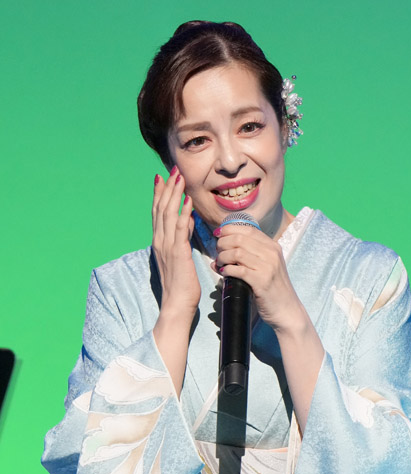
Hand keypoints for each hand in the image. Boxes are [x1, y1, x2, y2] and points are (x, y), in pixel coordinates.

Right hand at [152, 167, 199, 323]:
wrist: (177, 305)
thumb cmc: (181, 284)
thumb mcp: (181, 256)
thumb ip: (183, 236)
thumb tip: (188, 219)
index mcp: (159, 242)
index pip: (158, 212)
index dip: (159, 193)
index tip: (162, 176)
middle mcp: (160, 241)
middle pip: (161, 208)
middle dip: (167, 187)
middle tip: (172, 169)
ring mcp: (167, 246)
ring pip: (168, 214)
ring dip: (174, 194)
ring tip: (179, 177)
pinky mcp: (177, 253)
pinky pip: (180, 229)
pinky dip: (183, 213)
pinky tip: (187, 201)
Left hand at [214, 224, 303, 332]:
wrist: (287, 310)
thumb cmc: (273, 289)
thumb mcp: (266, 266)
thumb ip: (249, 256)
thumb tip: (220, 252)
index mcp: (273, 246)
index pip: (248, 229)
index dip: (229, 229)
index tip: (218, 235)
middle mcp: (271, 254)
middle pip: (239, 239)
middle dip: (222, 244)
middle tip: (217, 253)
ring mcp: (268, 267)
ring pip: (237, 252)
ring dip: (223, 257)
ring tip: (219, 264)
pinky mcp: (262, 281)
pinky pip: (239, 270)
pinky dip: (227, 270)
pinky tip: (224, 273)